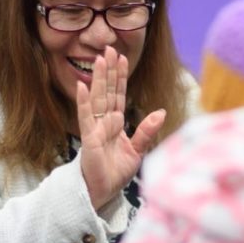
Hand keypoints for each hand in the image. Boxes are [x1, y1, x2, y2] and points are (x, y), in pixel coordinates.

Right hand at [78, 46, 165, 209]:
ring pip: (97, 99)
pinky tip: (82, 86)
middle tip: (109, 49)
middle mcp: (104, 122)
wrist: (102, 193)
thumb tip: (161, 112)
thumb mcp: (137, 151)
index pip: (118, 95)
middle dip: (109, 71)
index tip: (122, 56)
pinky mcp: (89, 140)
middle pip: (107, 92)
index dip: (120, 76)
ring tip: (99, 60)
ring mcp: (95, 129)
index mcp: (116, 123)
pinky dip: (83, 102)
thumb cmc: (116, 173)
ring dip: (98, 80)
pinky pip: (86, 118)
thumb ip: (147, 131)